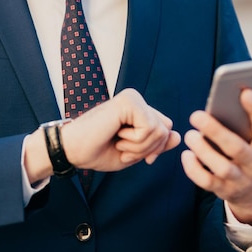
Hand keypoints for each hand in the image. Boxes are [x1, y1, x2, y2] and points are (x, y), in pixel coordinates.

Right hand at [25, 88, 180, 183]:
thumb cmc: (98, 151)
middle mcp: (136, 100)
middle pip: (166, 129)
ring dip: (139, 147)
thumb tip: (179, 136)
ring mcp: (132, 98)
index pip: (165, 129)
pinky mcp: (128, 101)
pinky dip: (136, 142)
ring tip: (119, 143)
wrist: (73, 150)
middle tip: (123, 148)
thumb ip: (156, 144)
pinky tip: (117, 136)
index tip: (131, 154)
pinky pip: (150, 128)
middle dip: (148, 149)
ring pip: (160, 130)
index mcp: (137, 110)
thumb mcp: (134, 152)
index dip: (155, 148)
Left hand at [181, 88, 251, 223]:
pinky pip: (206, 182)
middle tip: (196, 115)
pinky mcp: (225, 191)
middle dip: (215, 131)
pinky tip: (187, 154)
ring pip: (221, 167)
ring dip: (202, 150)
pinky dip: (193, 168)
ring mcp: (242, 180)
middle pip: (237, 149)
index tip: (244, 92)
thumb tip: (251, 93)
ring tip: (190, 135)